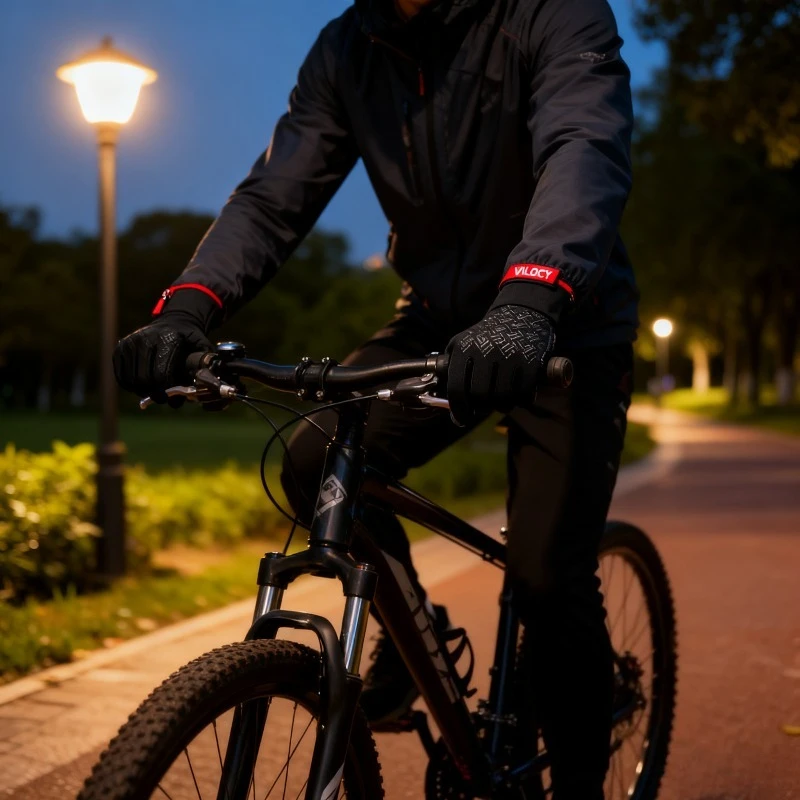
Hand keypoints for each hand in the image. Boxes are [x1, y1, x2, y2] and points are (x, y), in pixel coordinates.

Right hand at [113, 286, 218, 403]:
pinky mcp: (120, 348)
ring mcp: (130, 343)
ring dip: (142, 391)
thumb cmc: (189, 339)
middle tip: (163, 399)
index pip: (161, 373)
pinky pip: (121, 376)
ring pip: (131, 380)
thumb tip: (205, 387)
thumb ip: (204, 364)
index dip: (166, 391)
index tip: (171, 399)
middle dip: (154, 393)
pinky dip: (130, 386)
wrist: (173, 321)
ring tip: (154, 392)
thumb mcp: (202, 346)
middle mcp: (145, 339)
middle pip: (144, 379)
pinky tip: (142, 387)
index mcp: (166, 339)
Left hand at [446, 305, 554, 424]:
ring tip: (500, 402)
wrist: (522, 313)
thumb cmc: (489, 335)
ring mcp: (509, 357)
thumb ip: (451, 364)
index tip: (461, 419)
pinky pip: (523, 393)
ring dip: (501, 406)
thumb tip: (446, 399)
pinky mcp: (531, 362)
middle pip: (480, 395)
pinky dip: (520, 400)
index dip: (458, 408)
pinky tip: (517, 396)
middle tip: (483, 407)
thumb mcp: (464, 341)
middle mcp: (486, 352)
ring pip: (502, 397)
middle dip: (480, 407)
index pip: (456, 387)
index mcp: (465, 349)